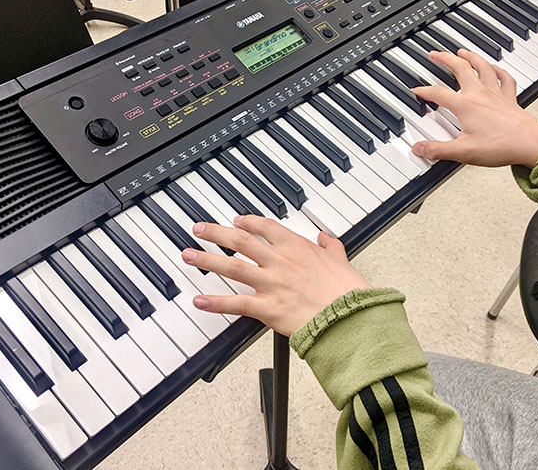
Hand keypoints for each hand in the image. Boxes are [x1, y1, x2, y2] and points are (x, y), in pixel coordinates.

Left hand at [182, 216, 370, 335]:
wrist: (349, 316)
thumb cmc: (347, 291)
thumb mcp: (341, 261)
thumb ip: (331, 247)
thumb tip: (327, 238)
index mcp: (297, 247)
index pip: (265, 227)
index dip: (247, 222)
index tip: (236, 221)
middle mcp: (280, 261)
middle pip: (240, 241)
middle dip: (216, 233)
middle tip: (199, 229)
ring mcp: (271, 284)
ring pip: (232, 267)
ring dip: (207, 260)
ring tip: (188, 255)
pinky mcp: (268, 308)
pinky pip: (236, 303)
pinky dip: (216, 302)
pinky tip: (199, 301)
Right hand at [411, 49, 537, 168]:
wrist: (530, 143)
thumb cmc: (501, 145)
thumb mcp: (463, 152)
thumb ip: (438, 150)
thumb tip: (419, 149)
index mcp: (466, 105)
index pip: (438, 93)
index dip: (424, 91)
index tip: (416, 89)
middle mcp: (480, 94)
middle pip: (460, 68)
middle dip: (445, 59)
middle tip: (436, 54)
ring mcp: (496, 93)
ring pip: (482, 67)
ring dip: (471, 57)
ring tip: (462, 51)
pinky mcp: (509, 98)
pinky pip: (505, 78)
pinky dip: (499, 70)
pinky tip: (495, 68)